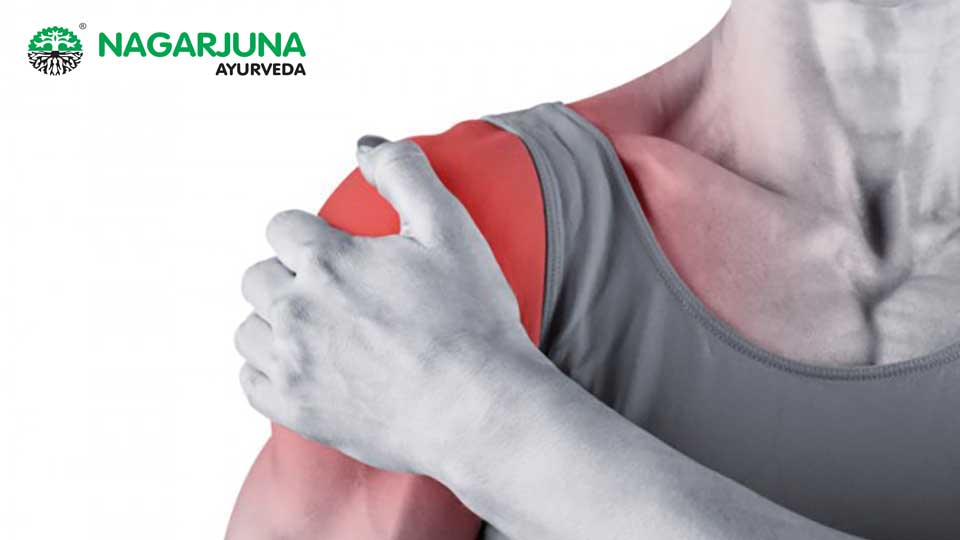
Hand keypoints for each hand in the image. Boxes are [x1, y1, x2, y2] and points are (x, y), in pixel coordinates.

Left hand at [234, 136, 538, 474]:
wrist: (481, 409)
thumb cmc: (472, 321)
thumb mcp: (451, 230)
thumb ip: (405, 174)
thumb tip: (364, 147)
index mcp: (329, 262)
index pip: (282, 227)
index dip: (308, 234)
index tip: (332, 251)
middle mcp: (298, 311)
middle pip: (257, 277)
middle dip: (287, 276)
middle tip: (330, 291)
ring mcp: (293, 365)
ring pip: (247, 330)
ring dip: (273, 323)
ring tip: (313, 329)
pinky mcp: (296, 411)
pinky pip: (250, 382)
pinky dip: (270, 371)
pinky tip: (303, 367)